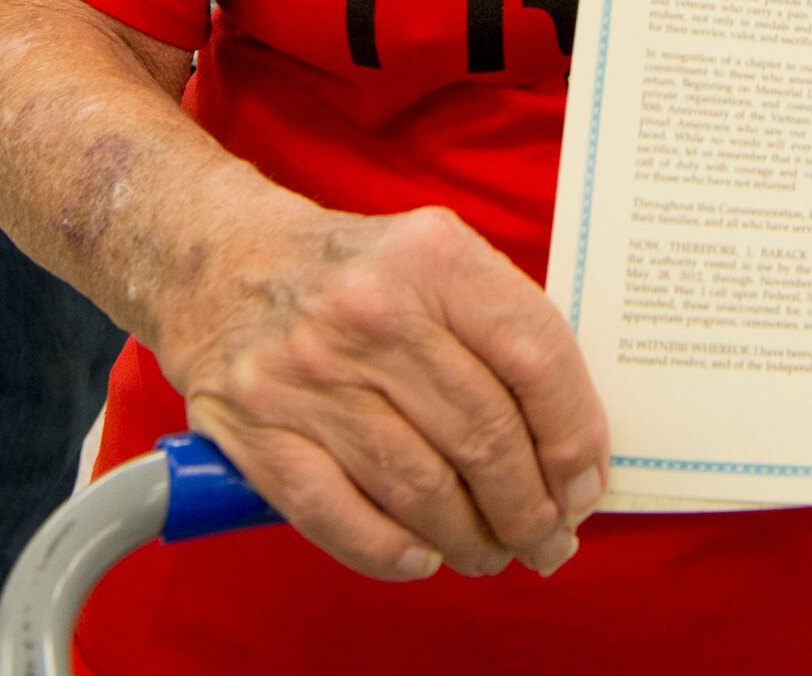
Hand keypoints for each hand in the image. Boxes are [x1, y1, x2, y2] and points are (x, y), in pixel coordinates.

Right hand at [156, 200, 608, 584]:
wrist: (224, 260)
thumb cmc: (357, 271)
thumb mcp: (437, 254)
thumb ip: (501, 324)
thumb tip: (568, 436)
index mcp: (433, 258)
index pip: (533, 355)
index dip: (572, 435)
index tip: (587, 486)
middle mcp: (372, 313)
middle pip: (481, 436)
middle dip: (529, 507)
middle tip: (549, 540)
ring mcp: (309, 373)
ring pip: (419, 486)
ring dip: (470, 538)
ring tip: (493, 552)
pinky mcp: (255, 427)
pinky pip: (336, 514)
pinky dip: (388, 551)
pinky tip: (422, 557)